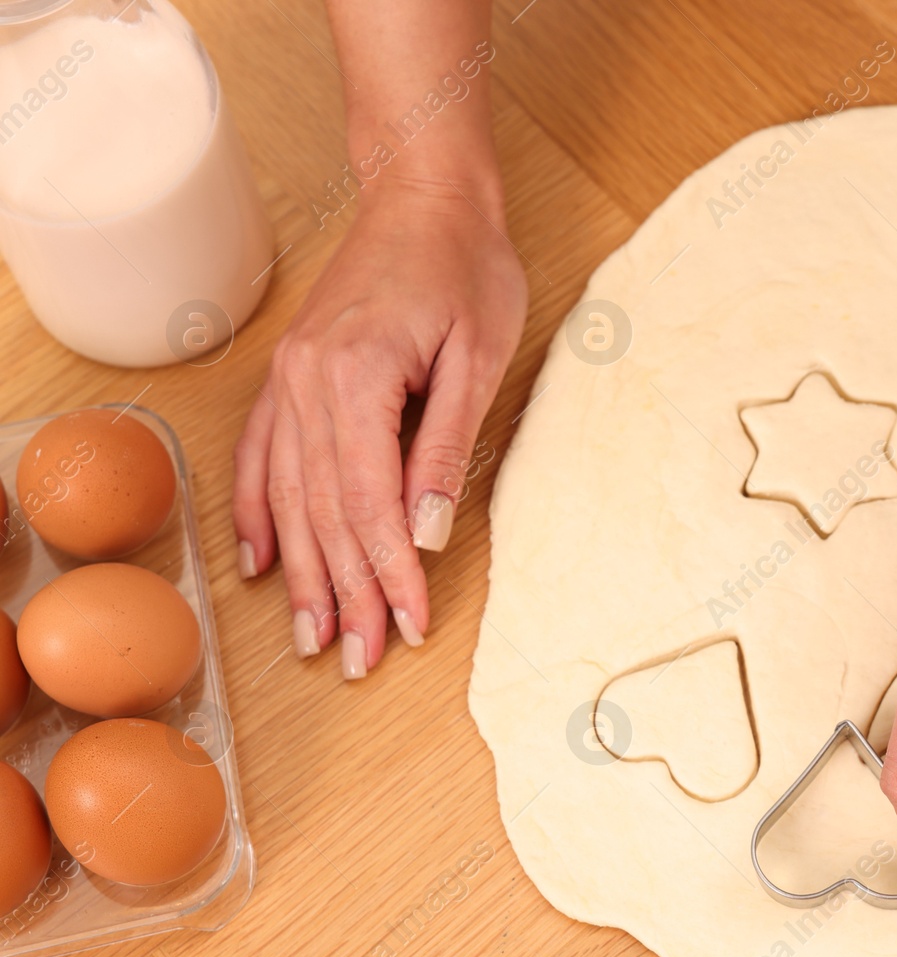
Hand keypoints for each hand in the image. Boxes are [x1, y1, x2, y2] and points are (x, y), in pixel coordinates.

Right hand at [233, 175, 527, 678]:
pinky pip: (261, 456)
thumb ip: (444, 448)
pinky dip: (258, 512)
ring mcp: (289, 380)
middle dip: (346, 593)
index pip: (369, 502)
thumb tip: (426, 534)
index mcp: (356, 378)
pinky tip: (259, 562)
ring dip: (301, 572)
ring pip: (289, 496)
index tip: (410, 627)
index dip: (389, 572)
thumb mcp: (477, 357)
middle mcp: (307, 384)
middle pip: (323, 512)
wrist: (423, 195)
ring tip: (313, 635)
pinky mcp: (289, 376)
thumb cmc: (466, 267)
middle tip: (360, 661)